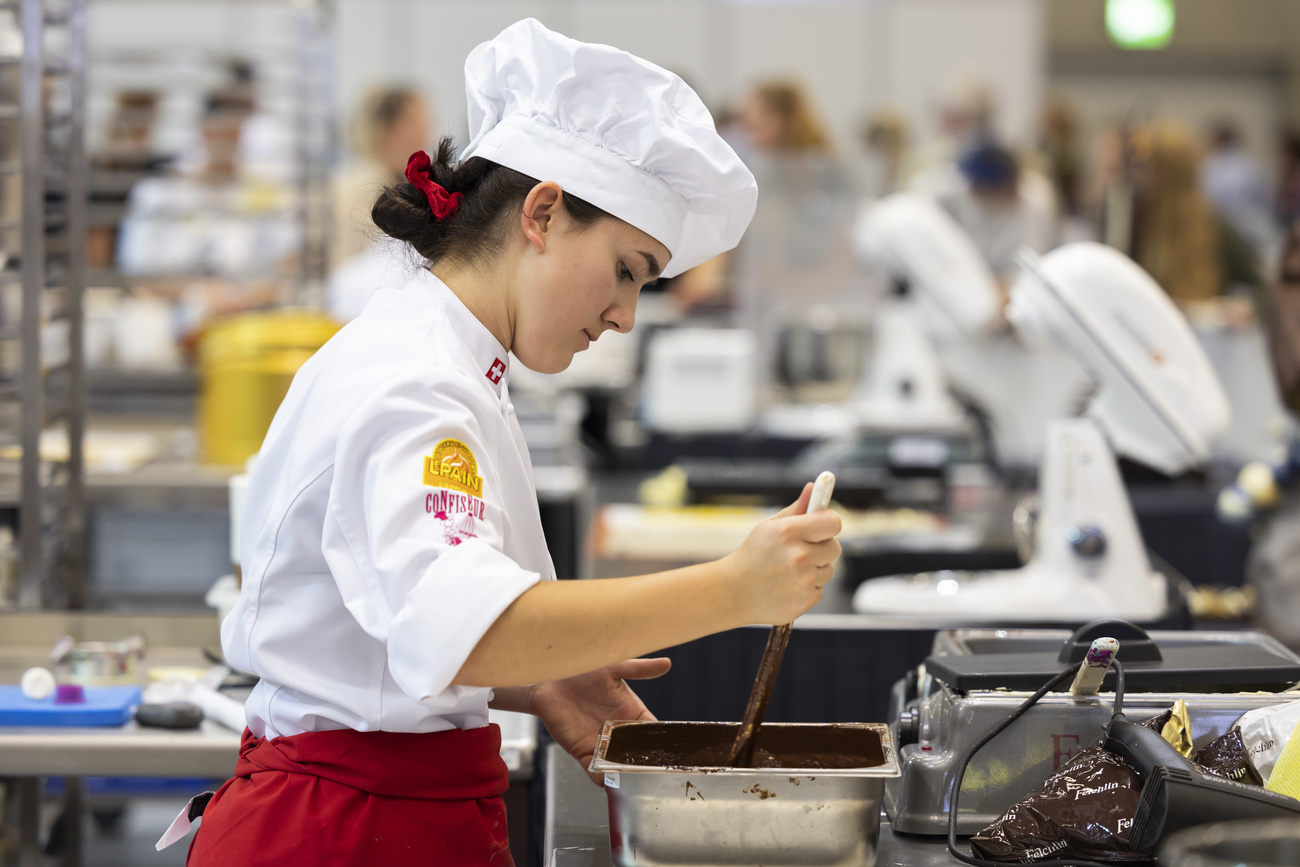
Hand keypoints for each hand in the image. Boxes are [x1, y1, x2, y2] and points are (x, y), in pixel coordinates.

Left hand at [529, 658, 671, 785]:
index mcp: (632, 713)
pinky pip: (594, 770)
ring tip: (633, 781)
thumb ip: (639, 669)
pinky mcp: (582, 752)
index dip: (663, 743)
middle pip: (639, 754)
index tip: (673, 753)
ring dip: (626, 774)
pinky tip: (608, 780)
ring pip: (619, 765)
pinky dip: (602, 778)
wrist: (550, 678)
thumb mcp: (613, 668)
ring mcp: (601, 743)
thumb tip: (667, 663)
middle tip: (655, 773)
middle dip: (646, 763)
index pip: (653, 732)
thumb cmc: (583, 670)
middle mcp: (619, 732)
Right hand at [721, 483, 841, 625]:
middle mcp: (799, 555)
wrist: (734, 593)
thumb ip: (797, 509)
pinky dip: (808, 587)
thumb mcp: (769, 527)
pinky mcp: (806, 599)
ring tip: (789, 571)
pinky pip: (820, 588)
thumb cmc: (753, 555)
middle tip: (801, 550)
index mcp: (788, 532)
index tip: (823, 525)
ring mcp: (804, 580)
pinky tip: (788, 585)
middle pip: (835, 547)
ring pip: (828, 569)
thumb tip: (814, 487)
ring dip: (815, 569)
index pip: (833, 522)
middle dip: (822, 548)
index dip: (829, 523)